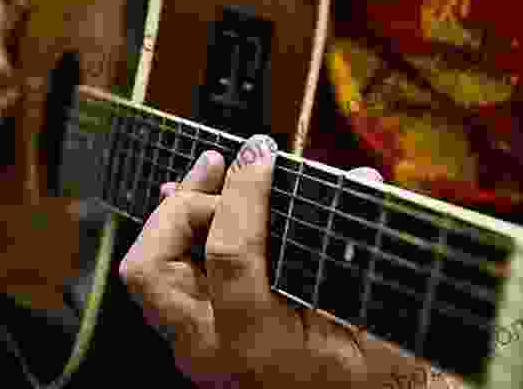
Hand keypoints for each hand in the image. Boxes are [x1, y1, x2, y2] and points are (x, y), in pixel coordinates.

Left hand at [120, 135, 438, 387]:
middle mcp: (209, 351)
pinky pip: (165, 277)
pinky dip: (178, 232)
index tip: (262, 155)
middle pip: (152, 266)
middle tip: (221, 168)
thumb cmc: (372, 379)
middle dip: (183, 206)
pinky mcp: (193, 336)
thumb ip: (359, 252)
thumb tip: (361, 178)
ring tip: (212, 172)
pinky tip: (204, 203)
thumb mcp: (374, 322)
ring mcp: (194, 346)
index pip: (230, 257)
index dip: (244, 195)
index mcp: (259, 348)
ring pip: (148, 269)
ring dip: (174, 213)